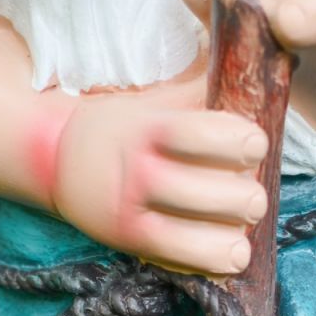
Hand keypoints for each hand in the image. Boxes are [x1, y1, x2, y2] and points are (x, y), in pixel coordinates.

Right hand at [45, 80, 268, 275]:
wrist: (54, 159)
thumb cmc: (123, 124)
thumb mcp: (156, 97)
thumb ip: (204, 85)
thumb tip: (261, 54)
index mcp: (144, 128)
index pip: (192, 135)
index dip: (233, 141)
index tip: (257, 144)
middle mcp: (136, 173)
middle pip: (199, 192)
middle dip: (241, 196)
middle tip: (255, 194)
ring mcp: (132, 213)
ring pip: (193, 234)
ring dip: (232, 231)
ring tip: (246, 222)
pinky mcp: (133, 244)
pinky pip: (181, 261)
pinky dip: (213, 260)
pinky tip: (234, 251)